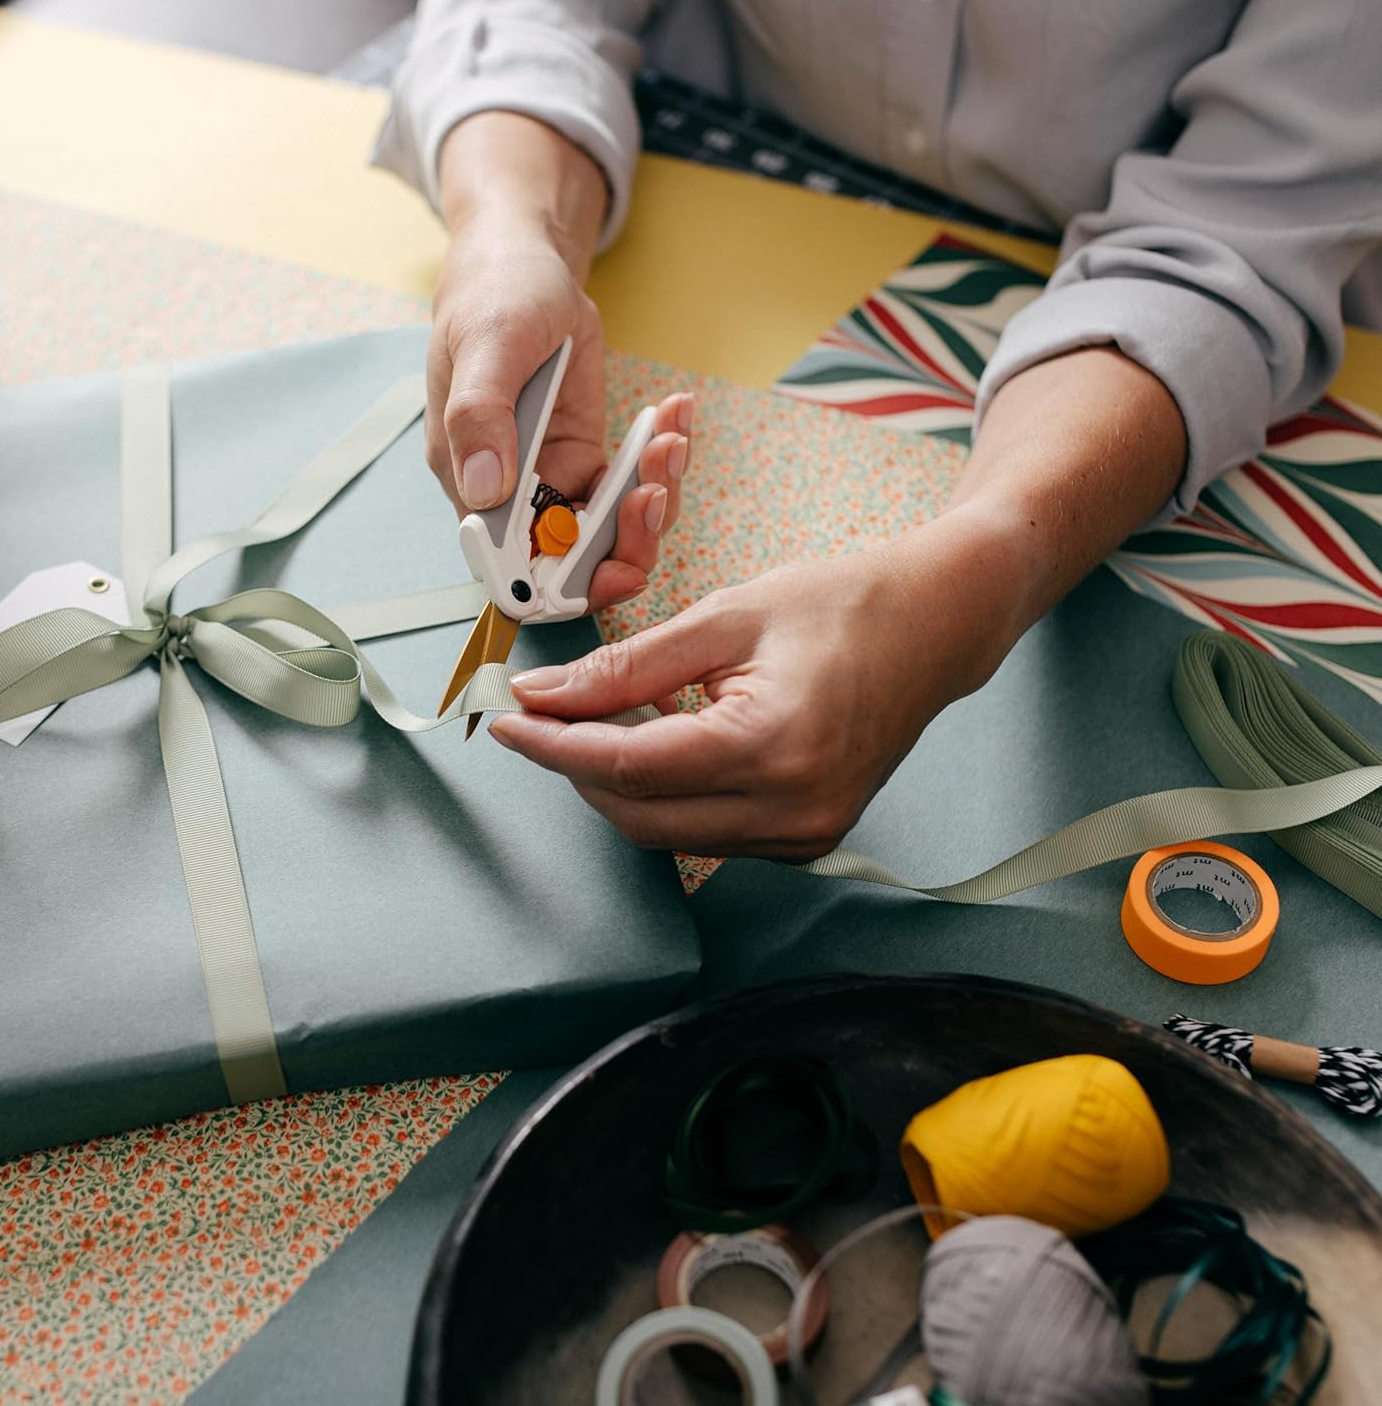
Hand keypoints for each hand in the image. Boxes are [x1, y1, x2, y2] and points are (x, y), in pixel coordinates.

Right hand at [427, 223, 691, 609]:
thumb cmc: (494, 299)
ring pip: (612, 528)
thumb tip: (484, 488)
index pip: (510, 567)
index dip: (559, 585)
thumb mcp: (487, 345)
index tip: (612, 570)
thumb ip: (481, 416)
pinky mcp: (588, 458)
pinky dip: (662, 459)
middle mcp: (512, 494)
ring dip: (653, 493)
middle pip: (571, 561)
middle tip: (657, 494)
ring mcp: (554, 479)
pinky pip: (632, 484)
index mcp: (471, 482)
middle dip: (625, 542)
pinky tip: (676, 415)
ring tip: (672, 438)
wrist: (525, 268)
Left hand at [488, 513, 1019, 859]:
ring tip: (607, 714)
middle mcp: (792, 811)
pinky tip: (661, 736)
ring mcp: (804, 835)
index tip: (506, 720)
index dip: (554, 746)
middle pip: (640, 814)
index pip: (628, 767)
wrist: (936, 626)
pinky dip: (668, 791)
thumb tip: (546, 695)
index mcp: (771, 747)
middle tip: (542, 715)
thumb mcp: (724, 616)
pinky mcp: (806, 838)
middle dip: (576, 767)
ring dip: (620, 781)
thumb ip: (627, 665)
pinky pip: (708, 830)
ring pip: (669, 830)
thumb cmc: (842, 605)